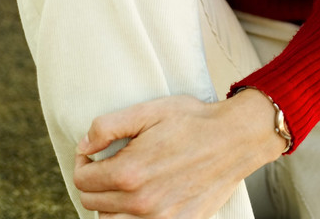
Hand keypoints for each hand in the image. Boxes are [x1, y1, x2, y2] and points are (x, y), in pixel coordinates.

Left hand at [73, 91, 284, 218]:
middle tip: (109, 164)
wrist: (236, 138)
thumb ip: (109, 126)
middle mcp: (140, 202)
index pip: (83, 180)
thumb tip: (84, 146)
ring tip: (125, 183)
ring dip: (110, 204)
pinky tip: (143, 199)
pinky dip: (133, 217)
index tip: (94, 152)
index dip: (84, 162)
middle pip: (92, 204)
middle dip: (95, 182)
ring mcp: (159, 218)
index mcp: (129, 172)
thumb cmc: (195, 121)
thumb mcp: (151, 111)